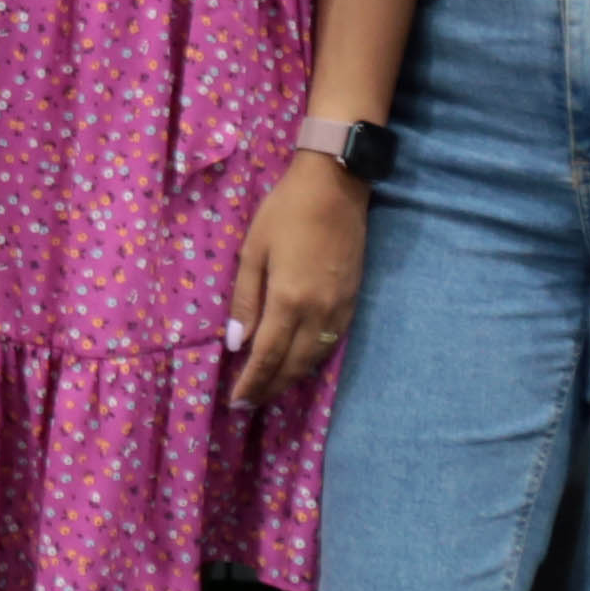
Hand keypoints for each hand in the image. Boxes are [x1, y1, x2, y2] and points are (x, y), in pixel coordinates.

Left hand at [227, 152, 367, 407]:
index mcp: (289, 300)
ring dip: (292, 378)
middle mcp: (318, 312)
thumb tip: (236, 344)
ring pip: (315, 359)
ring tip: (270, 388)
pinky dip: (313, 360)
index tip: (236, 401)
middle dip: (270, 388)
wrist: (335, 187)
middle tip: (249, 403)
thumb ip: (245, 301)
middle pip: (293, 365)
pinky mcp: (353, 300)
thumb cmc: (285, 212)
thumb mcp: (253, 252)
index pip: (267, 356)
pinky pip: (332, 343)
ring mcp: (340, 308)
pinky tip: (300, 362)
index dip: (252, 383)